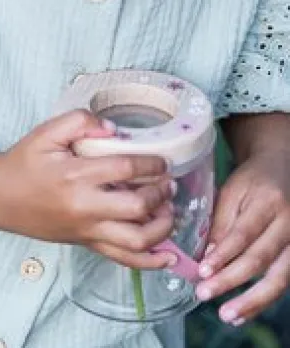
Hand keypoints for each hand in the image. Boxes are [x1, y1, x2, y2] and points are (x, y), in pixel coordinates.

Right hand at [0, 110, 175, 269]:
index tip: (161, 161)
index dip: (151, 164)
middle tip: (167, 183)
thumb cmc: (23, 162)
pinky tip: (167, 256)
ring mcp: (86, 230)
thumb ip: (78, 122)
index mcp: (75, 175)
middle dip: (160, 194)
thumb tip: (112, 129)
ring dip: (162, 227)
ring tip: (168, 210)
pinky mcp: (86, 243)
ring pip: (136, 240)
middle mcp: (84, 206)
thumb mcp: (45, 133)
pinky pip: (124, 260)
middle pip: (137, 207)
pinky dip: (150, 262)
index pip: (125, 169)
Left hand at [195, 151, 289, 325]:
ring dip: (252, 300)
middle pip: (261, 259)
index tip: (202, 271)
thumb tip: (207, 256)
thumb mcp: (232, 190)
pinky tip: (245, 311)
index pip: (244, 234)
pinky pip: (284, 281)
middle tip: (205, 295)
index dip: (223, 255)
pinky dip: (264, 299)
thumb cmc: (253, 181)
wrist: (284, 170)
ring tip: (228, 314)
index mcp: (268, 202)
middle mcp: (289, 224)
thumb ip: (221, 221)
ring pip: (279, 278)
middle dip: (232, 280)